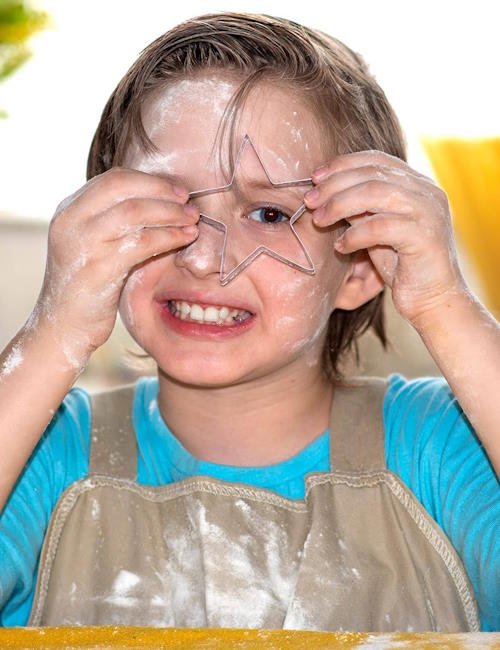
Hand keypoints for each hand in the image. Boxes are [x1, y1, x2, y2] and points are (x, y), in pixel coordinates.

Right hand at [34, 167, 199, 364]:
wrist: (62, 328)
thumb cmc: (85, 289)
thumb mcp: (92, 247)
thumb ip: (112, 223)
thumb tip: (158, 202)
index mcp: (69, 211)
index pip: (113, 178)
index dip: (149, 181)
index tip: (176, 189)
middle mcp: (71, 220)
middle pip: (124, 187)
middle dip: (162, 190)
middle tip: (189, 200)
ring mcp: (82, 243)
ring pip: (135, 211)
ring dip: (170, 212)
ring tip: (192, 219)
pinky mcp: (98, 267)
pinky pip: (142, 242)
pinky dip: (169, 236)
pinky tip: (185, 238)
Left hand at [304, 150, 467, 324]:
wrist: (432, 299)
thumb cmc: (401, 264)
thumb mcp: (375, 229)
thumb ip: (359, 207)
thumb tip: (323, 190)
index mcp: (418, 183)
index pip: (376, 159)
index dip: (342, 165)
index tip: (314, 178)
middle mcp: (428, 191)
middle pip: (372, 173)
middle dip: (334, 185)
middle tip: (309, 201)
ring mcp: (429, 211)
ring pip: (375, 193)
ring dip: (339, 205)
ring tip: (319, 221)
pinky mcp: (425, 236)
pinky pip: (380, 227)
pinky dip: (354, 235)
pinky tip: (341, 247)